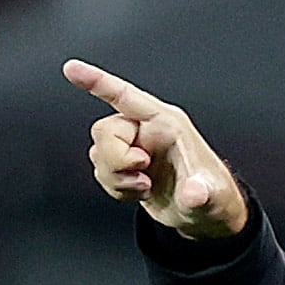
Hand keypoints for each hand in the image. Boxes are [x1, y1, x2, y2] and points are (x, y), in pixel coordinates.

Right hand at [64, 59, 248, 238]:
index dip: (98, 82)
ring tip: (146, 187)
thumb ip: (200, 195)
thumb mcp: (212, 198)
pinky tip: (140, 191)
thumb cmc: (212, 195)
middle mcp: (147, 130)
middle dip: (116, 159)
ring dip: (116, 178)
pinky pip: (101, 169)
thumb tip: (194, 193)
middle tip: (142, 175)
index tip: (72, 69)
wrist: (203, 216)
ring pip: (100, 152)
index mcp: (167, 123)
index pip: (126, 96)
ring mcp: (134, 146)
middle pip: (105, 131)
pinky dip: (115, 187)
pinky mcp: (125, 164)